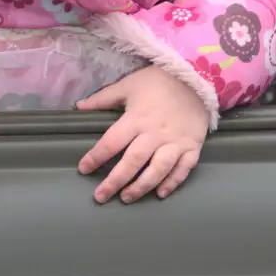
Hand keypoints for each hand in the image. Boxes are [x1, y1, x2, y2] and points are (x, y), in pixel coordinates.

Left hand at [75, 67, 210, 203]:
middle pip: (133, 162)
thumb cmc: (158, 81)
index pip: (112, 142)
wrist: (197, 77)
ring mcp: (176, 142)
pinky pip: (183, 169)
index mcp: (136, 119)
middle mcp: (155, 134)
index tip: (84, 169)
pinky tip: (160, 194)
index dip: (96, 157)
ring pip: (158, 170)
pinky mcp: (193, 147)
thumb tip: (78, 106)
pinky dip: (172, 183)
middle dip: (115, 181)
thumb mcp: (128, 84)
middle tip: (101, 197)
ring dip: (141, 187)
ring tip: (126, 198)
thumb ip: (103, 98)